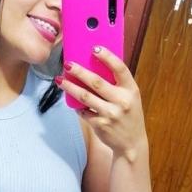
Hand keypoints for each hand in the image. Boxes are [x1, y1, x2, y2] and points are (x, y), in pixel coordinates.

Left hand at [55, 46, 147, 160]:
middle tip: (67, 64)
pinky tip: (71, 100)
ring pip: (85, 97)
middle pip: (96, 82)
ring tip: (60, 80)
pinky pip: (83, 111)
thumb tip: (94, 66)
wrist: (131, 143)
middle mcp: (122, 101)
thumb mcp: (130, 97)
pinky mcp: (100, 124)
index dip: (107, 57)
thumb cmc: (129, 115)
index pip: (120, 69)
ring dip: (70, 87)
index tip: (94, 48)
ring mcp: (110, 113)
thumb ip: (117, 84)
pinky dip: (76, 106)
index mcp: (131, 90)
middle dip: (79, 72)